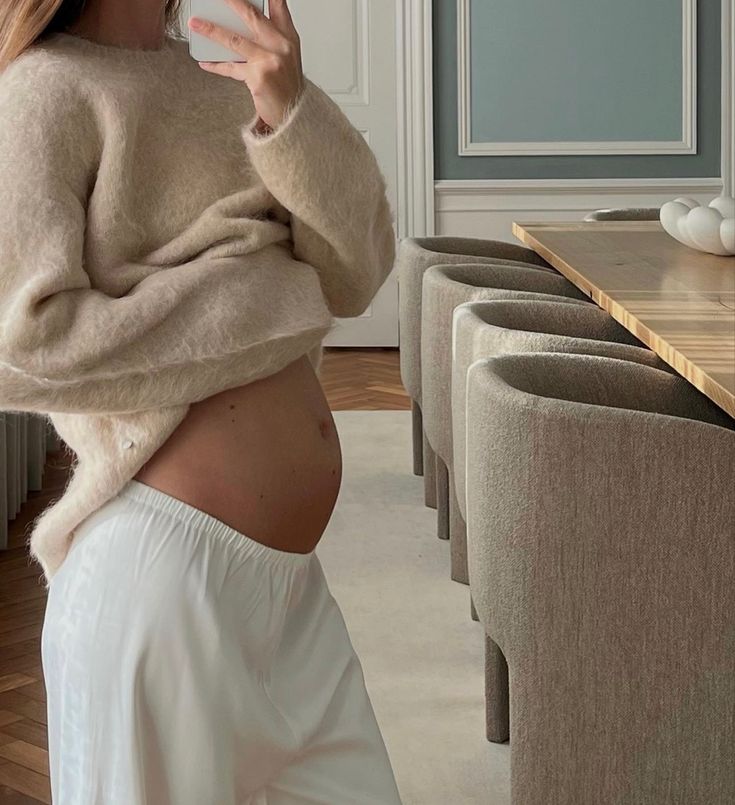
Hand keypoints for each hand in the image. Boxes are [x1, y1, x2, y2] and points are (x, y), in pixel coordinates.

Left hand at [188, 0, 304, 133]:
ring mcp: (270, 61)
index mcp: (289, 37)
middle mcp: (281, 46)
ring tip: (196, 24)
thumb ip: (270, 37)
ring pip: (235, 39)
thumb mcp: (286, 57)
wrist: (294, 115)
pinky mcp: (258, 78)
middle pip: (252, 16)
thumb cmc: (287, 87)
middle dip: (231, 2)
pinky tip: (205, 62)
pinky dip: (216, 65)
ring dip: (211, 30)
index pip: (278, 5)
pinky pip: (231, 68)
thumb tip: (242, 23)